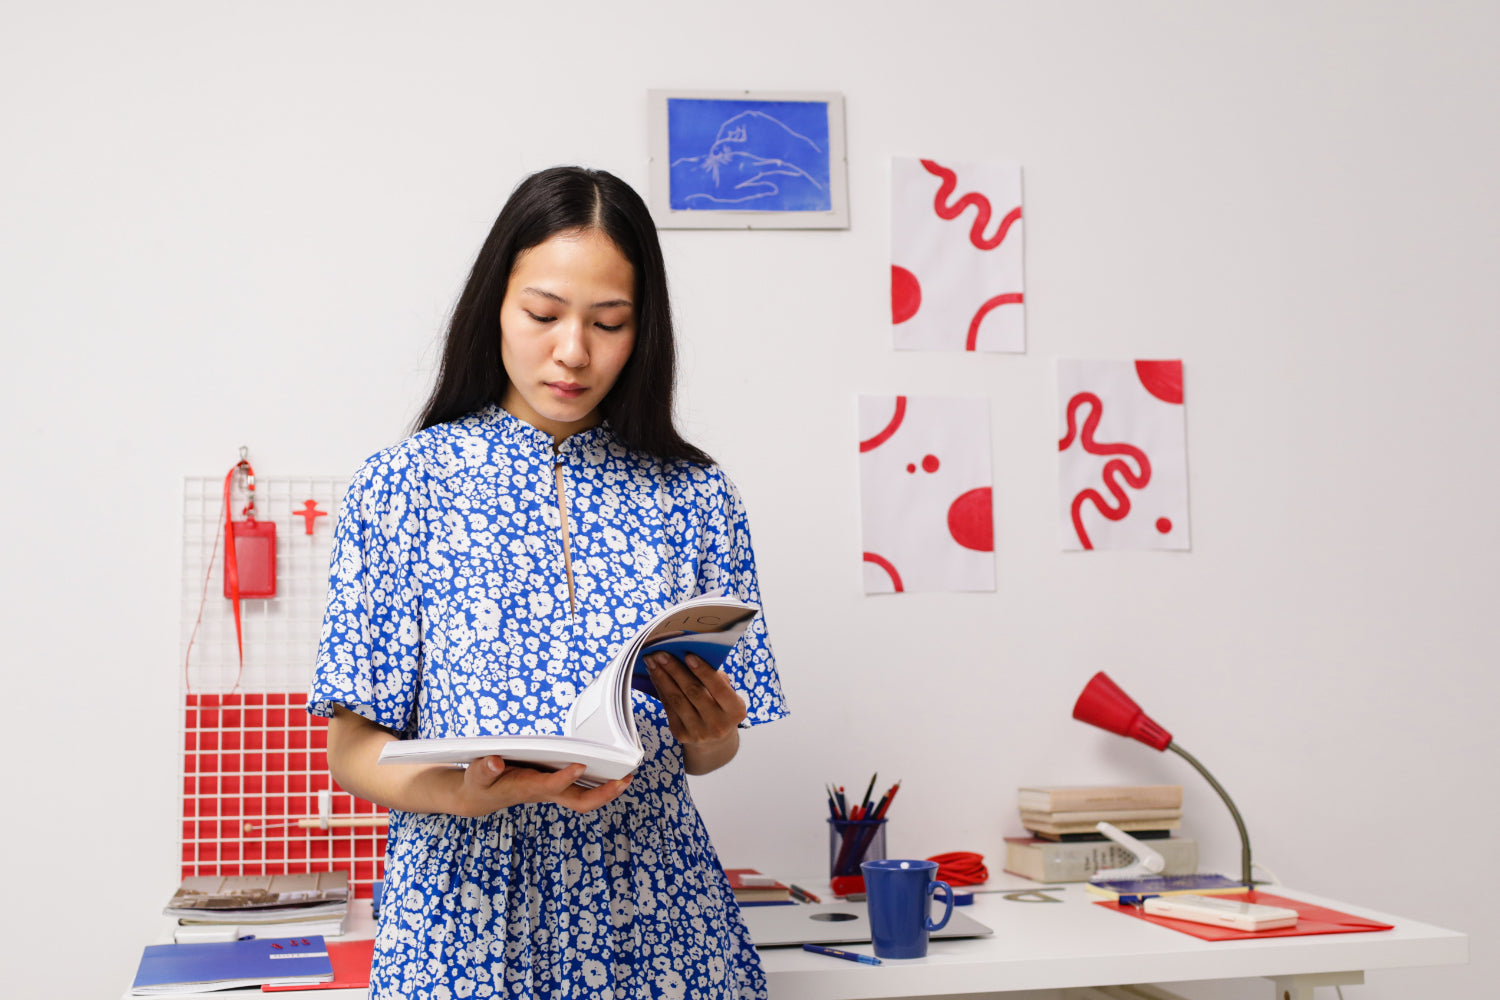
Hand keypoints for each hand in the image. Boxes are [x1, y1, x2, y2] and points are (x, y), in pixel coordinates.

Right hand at [450, 758, 630, 817]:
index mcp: (526, 789)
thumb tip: (494, 761)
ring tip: (628, 775)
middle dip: (603, 795)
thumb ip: (483, 770)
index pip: (549, 786)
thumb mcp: (475, 777)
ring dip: (607, 790)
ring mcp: (552, 791)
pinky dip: (598, 782)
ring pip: (584, 798)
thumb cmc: (480, 785)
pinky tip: (611, 770)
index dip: (564, 779)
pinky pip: (581, 789)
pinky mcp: (554, 786)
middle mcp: (544, 792)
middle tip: (625, 780)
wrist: (479, 798)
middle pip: (579, 802)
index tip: (580, 765)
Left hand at [646, 652, 746, 773]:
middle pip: (693, 692)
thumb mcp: (728, 695)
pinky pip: (668, 707)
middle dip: (675, 670)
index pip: (719, 688)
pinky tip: (654, 675)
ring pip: (677, 699)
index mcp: (735, 711)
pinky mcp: (681, 734)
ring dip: (662, 678)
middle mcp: (718, 724)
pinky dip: (660, 688)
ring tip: (652, 661)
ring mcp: (699, 732)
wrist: (714, 740)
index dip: (703, 671)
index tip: (688, 655)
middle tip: (661, 653)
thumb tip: (690, 658)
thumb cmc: (721, 706)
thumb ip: (716, 679)